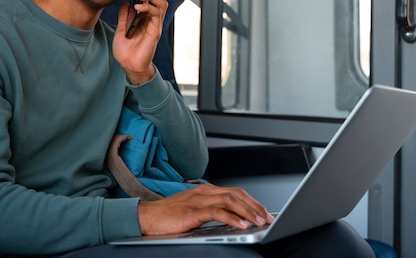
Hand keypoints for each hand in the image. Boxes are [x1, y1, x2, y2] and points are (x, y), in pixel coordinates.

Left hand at [113, 0, 167, 84]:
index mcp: (145, 18)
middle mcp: (152, 20)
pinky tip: (138, 7)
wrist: (129, 65)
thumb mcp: (121, 29)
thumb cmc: (126, 50)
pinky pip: (157, 14)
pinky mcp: (155, 31)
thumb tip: (125, 3)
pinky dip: (149, 7)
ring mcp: (155, 25)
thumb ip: (124, 16)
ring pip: (162, 3)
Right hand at [137, 184, 274, 235]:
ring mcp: (199, 200)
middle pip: (236, 194)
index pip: (235, 192)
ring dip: (248, 212)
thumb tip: (233, 219)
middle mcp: (204, 192)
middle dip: (255, 206)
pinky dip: (233, 218)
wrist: (147, 217)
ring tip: (260, 222)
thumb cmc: (168, 215)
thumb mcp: (194, 210)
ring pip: (230, 201)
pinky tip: (242, 225)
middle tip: (268, 218)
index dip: (252, 202)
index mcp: (205, 190)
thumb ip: (211, 210)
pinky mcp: (193, 211)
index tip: (264, 213)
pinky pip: (218, 212)